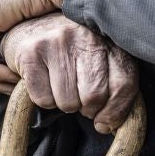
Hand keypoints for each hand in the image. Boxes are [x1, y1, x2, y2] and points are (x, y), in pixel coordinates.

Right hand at [0, 13, 138, 134]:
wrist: (32, 28)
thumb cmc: (73, 53)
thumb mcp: (101, 62)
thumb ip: (114, 88)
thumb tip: (107, 126)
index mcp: (109, 40)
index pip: (123, 84)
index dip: (115, 111)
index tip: (104, 121)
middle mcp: (85, 36)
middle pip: (94, 96)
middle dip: (87, 108)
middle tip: (80, 98)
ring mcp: (57, 42)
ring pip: (68, 102)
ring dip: (66, 104)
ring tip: (63, 87)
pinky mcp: (31, 53)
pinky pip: (43, 100)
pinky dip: (45, 100)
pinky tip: (46, 81)